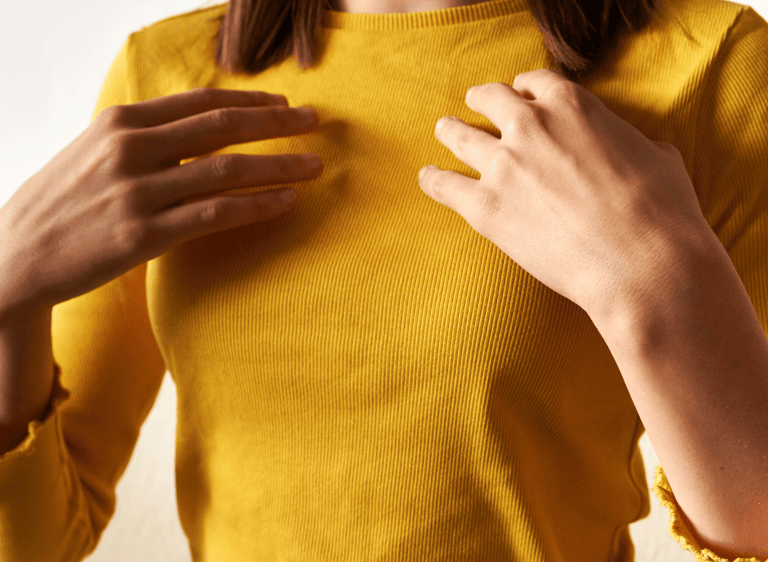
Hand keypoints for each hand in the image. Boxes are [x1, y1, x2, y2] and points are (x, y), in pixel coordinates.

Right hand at [0, 88, 321, 313]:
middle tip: (314, 121)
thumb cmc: (63, 202)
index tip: (283, 102)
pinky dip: (256, 206)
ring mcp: (137, 193)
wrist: (16, 255)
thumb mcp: (95, 152)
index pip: (200, 102)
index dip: (249, 100)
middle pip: (221, 127)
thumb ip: (144, 137)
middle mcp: (130, 149)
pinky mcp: (144, 236)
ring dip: (279, 165)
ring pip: (227, 171)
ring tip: (315, 165)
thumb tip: (197, 129)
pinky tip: (286, 202)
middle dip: (275, 121)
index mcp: (120, 122)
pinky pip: (216, 215)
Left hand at [418, 68, 710, 320]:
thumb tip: (628, 148)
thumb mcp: (657, 156)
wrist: (642, 263)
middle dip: (481, 100)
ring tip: (443, 130)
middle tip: (472, 104)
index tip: (519, 96)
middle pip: (491, 100)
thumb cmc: (660, 212)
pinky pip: (444, 185)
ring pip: (460, 135)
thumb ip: (627, 142)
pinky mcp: (485, 207)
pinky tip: (427, 178)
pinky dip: (432, 179)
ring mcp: (503, 165)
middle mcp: (530, 126)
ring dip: (450, 131)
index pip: (534, 84)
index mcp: (572, 105)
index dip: (524, 89)